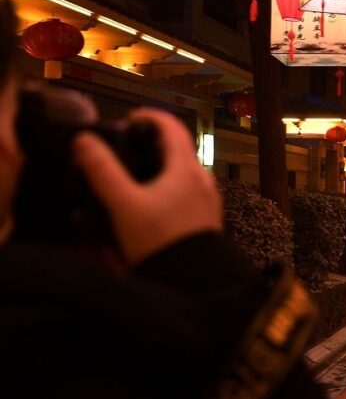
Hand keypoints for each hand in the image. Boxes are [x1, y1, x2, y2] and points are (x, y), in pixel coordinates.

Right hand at [73, 109, 222, 265]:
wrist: (194, 282)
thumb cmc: (161, 241)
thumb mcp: (124, 205)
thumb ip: (103, 172)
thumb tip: (84, 141)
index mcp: (186, 169)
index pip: (173, 127)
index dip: (151, 116)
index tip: (131, 117)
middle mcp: (202, 180)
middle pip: (178, 150)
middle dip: (153, 144)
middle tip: (127, 147)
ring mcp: (207, 199)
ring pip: (183, 173)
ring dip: (161, 167)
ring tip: (135, 176)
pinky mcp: (205, 218)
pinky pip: (187, 193)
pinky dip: (169, 188)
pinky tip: (151, 204)